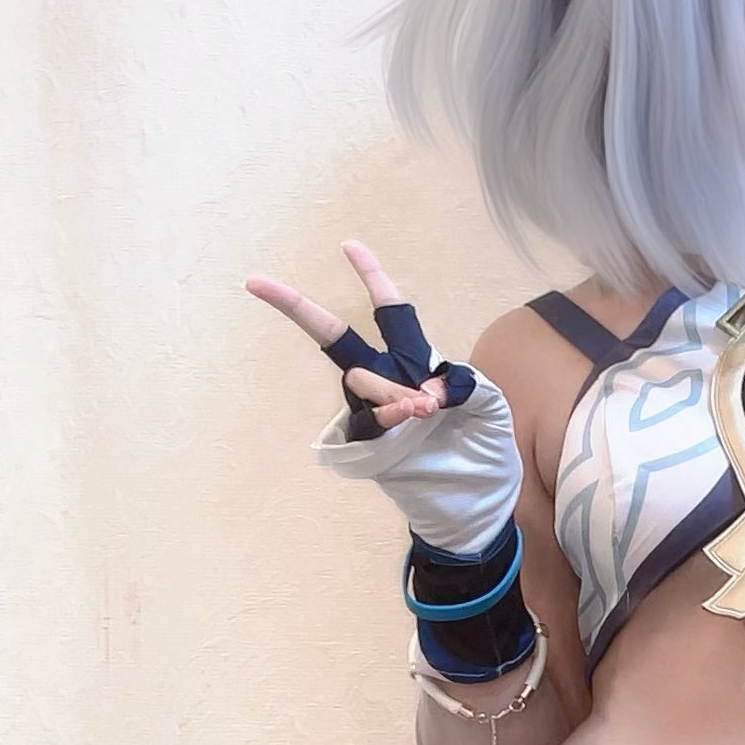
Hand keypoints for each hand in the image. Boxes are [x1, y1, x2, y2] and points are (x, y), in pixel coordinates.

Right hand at [252, 243, 523, 555]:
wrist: (478, 499)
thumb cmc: (483, 445)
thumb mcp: (487, 404)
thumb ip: (459, 384)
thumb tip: (421, 391)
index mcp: (415, 359)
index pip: (390, 311)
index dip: (371, 277)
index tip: (348, 246)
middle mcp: (385, 378)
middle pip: (334, 336)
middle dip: (295, 307)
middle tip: (257, 283)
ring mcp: (372, 411)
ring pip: (360, 379)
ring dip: (391, 388)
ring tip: (426, 411)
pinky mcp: (367, 444)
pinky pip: (367, 419)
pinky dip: (390, 414)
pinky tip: (412, 419)